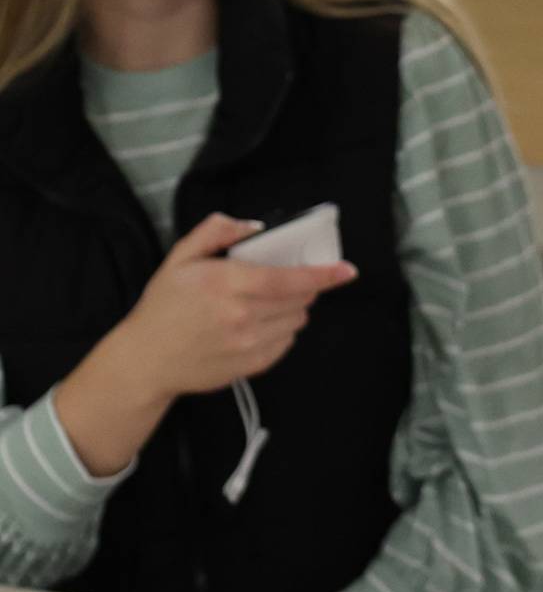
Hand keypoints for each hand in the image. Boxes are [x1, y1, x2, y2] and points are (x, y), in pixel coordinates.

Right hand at [119, 212, 357, 398]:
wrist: (145, 360)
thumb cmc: (163, 306)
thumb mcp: (181, 258)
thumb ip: (216, 231)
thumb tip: (253, 226)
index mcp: (228, 284)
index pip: (291, 279)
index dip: (324, 275)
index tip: (347, 271)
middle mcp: (243, 315)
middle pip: (301, 299)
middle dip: (303, 286)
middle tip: (284, 279)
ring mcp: (248, 344)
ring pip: (297, 320)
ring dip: (293, 308)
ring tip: (265, 303)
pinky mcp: (250, 365)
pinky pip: (286, 343)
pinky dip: (282, 330)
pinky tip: (259, 324)